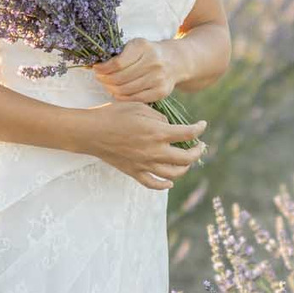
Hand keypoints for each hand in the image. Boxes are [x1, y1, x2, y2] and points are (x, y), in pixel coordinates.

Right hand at [81, 100, 211, 190]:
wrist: (91, 132)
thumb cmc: (113, 115)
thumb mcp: (139, 107)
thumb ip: (159, 117)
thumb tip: (169, 126)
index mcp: (157, 132)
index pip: (188, 133)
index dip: (200, 129)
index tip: (202, 125)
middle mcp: (154, 151)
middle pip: (186, 158)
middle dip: (198, 151)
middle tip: (200, 146)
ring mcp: (145, 164)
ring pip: (173, 174)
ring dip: (185, 168)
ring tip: (187, 161)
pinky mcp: (134, 172)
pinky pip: (154, 184)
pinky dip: (164, 185)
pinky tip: (169, 182)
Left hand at [90, 37, 174, 103]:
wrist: (176, 61)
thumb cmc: (150, 53)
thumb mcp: (136, 46)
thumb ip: (119, 54)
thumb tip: (98, 67)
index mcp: (143, 47)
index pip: (117, 63)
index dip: (103, 68)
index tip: (96, 68)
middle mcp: (153, 62)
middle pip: (120, 78)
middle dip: (105, 80)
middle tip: (100, 78)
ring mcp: (158, 78)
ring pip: (126, 90)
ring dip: (111, 89)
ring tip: (107, 85)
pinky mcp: (161, 92)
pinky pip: (135, 99)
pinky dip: (122, 98)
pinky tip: (117, 93)